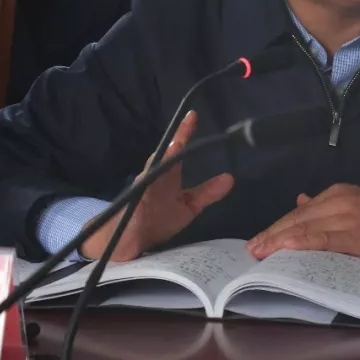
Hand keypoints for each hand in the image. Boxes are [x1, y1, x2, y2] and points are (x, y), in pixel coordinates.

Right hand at [80, 111, 233, 261]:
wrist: (129, 245)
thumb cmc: (157, 221)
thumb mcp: (188, 207)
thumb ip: (207, 193)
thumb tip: (230, 178)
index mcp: (167, 176)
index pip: (178, 152)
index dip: (185, 133)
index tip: (194, 115)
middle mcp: (154, 177)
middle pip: (166, 154)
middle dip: (178, 137)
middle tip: (190, 119)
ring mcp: (143, 190)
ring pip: (153, 170)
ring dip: (165, 158)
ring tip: (177, 144)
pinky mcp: (134, 205)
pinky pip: (141, 193)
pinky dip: (148, 183)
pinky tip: (155, 174)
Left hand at [246, 184, 359, 260]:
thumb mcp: (354, 202)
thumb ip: (326, 205)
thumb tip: (300, 202)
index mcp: (335, 194)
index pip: (299, 212)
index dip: (277, 226)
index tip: (259, 239)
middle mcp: (336, 201)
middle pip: (296, 219)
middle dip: (272, 234)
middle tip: (251, 249)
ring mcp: (345, 216)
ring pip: (305, 227)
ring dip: (279, 241)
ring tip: (261, 252)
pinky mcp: (354, 234)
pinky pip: (322, 238)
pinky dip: (302, 242)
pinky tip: (287, 248)